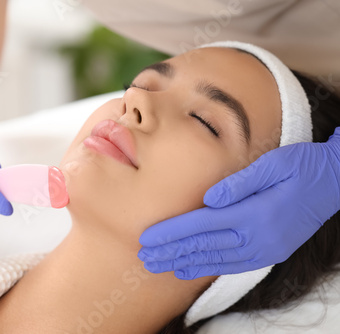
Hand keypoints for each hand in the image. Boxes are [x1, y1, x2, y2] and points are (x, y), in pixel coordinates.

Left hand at [138, 128, 339, 278]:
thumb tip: (207, 199)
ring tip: (158, 266)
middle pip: (204, 247)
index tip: (146, 239)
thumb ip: (239, 183)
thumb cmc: (302, 167)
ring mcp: (265, 249)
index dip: (172, 233)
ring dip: (183, 263)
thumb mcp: (274, 164)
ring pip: (215, 260)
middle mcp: (259, 237)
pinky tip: (188, 270)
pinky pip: (232, 265)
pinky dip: (207, 268)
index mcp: (256, 213)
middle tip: (143, 257)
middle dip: (171, 252)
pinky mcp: (269, 252)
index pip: (202, 225)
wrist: (335, 183)